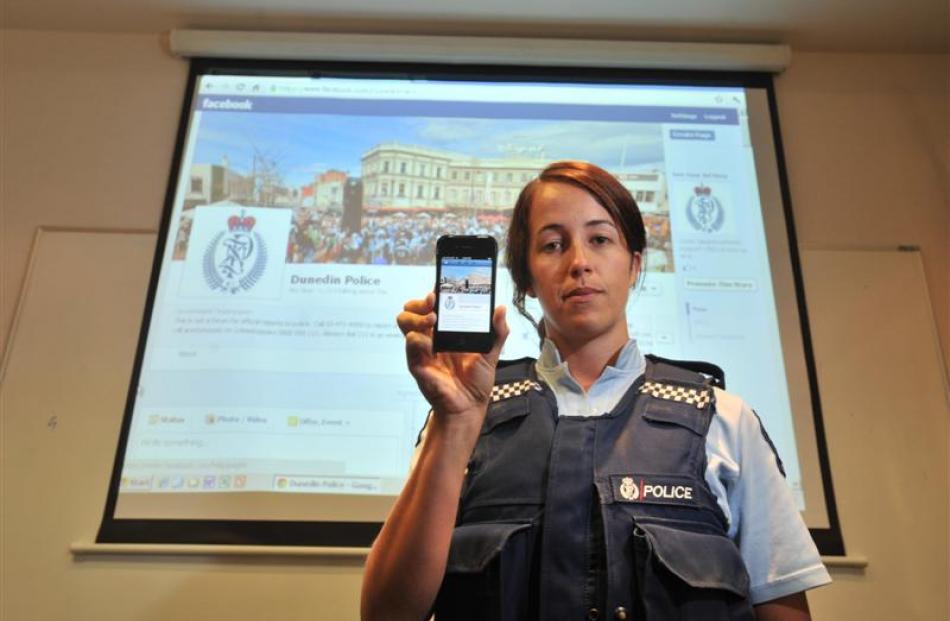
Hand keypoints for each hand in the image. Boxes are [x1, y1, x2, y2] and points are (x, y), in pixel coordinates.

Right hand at [397, 292, 508, 420]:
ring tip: (433, 321)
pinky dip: (419, 339)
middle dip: (420, 301)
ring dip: (417, 316)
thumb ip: (498, 331)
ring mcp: (422, 348)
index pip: (433, 303)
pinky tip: (432, 345)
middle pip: (412, 307)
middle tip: (434, 303)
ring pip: (404, 319)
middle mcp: (431, 335)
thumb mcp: (491, 353)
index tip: (442, 286)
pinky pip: (410, 344)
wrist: (470, 406)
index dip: (434, 291)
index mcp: (446, 330)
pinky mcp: (417, 363)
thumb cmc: (477, 380)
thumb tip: (501, 308)